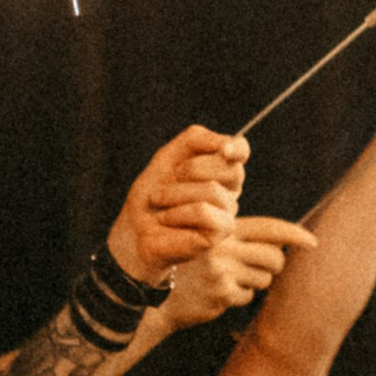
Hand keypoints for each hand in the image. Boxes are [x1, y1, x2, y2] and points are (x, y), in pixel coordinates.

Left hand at [110, 125, 247, 283]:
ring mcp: (227, 213)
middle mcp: (229, 190)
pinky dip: (178, 213)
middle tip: (171, 179)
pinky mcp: (218, 235)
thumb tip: (227, 145)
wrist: (134, 229)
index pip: (240, 151)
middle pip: (231, 169)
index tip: (225, 150)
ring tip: (159, 201)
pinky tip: (167, 219)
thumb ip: (196, 140)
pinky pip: (204, 212)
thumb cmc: (152, 193)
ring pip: (213, 191)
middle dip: (193, 169)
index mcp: (219, 168)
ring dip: (175, 193)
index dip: (237, 148)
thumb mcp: (168, 157)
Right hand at [162, 216, 315, 332]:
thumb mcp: (209, 240)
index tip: (313, 242)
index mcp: (224, 227)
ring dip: (255, 281)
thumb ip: (240, 237)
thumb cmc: (189, 264)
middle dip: (273, 265)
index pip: (270, 228)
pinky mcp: (221, 294)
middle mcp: (224, 246)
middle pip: (274, 258)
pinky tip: (219, 292)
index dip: (294, 234)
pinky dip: (238, 296)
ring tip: (232, 278)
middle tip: (258, 267)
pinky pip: (247, 297)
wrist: (155, 294)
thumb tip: (282, 243)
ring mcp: (223, 271)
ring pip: (264, 279)